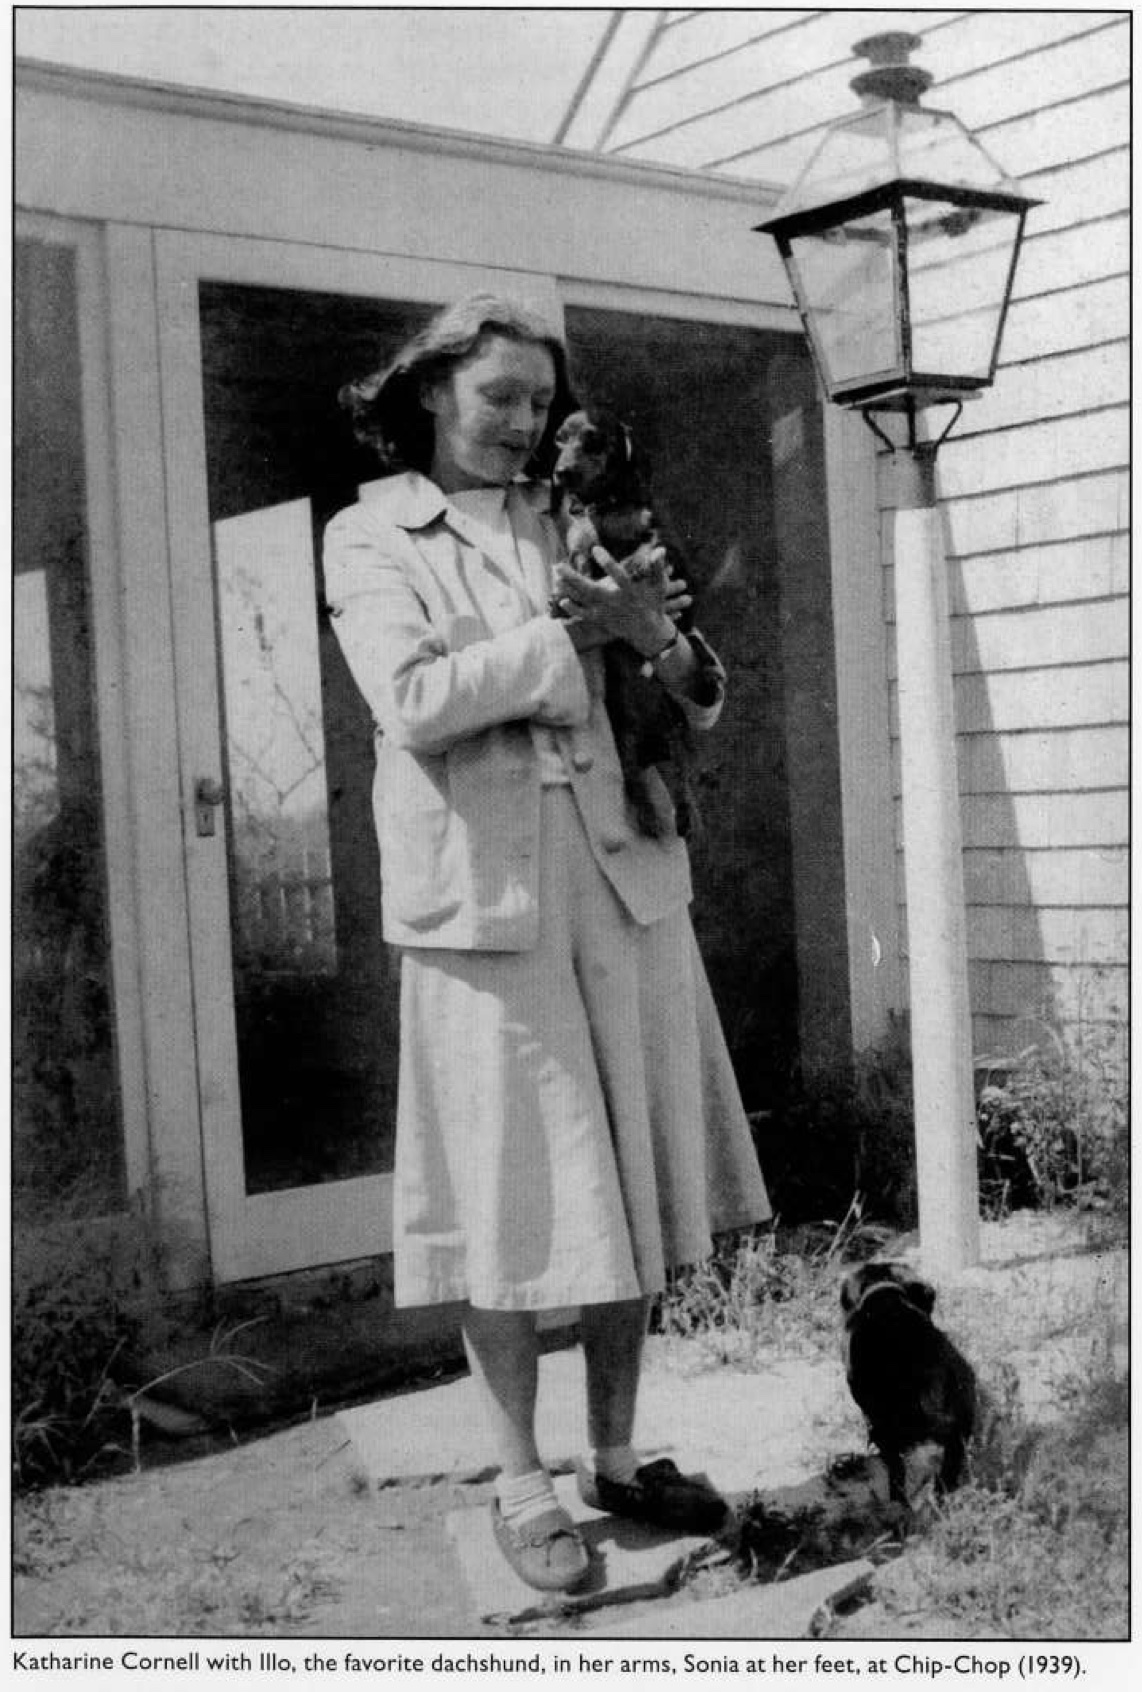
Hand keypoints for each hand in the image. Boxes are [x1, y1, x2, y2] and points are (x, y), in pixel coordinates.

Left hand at [553, 546, 685, 657]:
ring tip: (555, 573)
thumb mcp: (659, 585)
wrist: (648, 631)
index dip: (608, 563)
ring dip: (568, 588)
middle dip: (574, 578)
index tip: (595, 549)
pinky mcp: (601, 620)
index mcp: (630, 591)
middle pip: (591, 590)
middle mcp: (616, 602)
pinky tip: (561, 601)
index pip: (618, 576)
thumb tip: (660, 549)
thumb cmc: (654, 602)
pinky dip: (573, 609)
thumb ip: (658, 567)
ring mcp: (606, 612)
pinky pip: (584, 615)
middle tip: (558, 565)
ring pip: (584, 600)